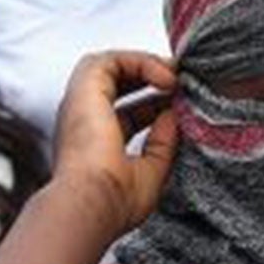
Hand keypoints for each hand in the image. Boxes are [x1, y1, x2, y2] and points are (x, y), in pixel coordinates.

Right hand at [51, 52, 180, 236]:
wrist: (93, 203)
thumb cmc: (115, 200)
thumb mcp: (151, 172)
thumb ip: (163, 143)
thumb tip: (172, 115)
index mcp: (96, 144)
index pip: (127, 113)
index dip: (155, 104)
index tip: (182, 106)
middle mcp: (85, 121)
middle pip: (116, 85)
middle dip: (150, 77)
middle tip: (181, 82)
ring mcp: (81, 104)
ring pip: (111, 66)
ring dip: (145, 65)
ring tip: (174, 77)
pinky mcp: (84, 89)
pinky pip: (112, 60)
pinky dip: (141, 62)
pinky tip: (165, 79)